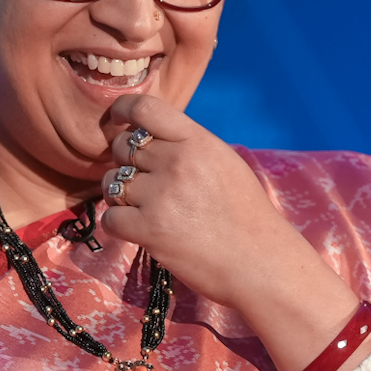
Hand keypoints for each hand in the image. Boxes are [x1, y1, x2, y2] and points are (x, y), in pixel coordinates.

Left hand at [95, 93, 347, 317]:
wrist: (260, 262)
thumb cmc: (247, 216)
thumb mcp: (224, 163)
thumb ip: (189, 146)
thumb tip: (151, 138)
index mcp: (198, 141)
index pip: (145, 108)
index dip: (122, 110)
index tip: (117, 120)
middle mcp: (176, 162)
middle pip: (122, 147)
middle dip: (125, 162)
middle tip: (145, 182)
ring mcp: (160, 196)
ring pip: (111, 183)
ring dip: (119, 195)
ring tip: (143, 208)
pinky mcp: (149, 229)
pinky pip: (110, 217)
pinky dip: (118, 225)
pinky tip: (138, 229)